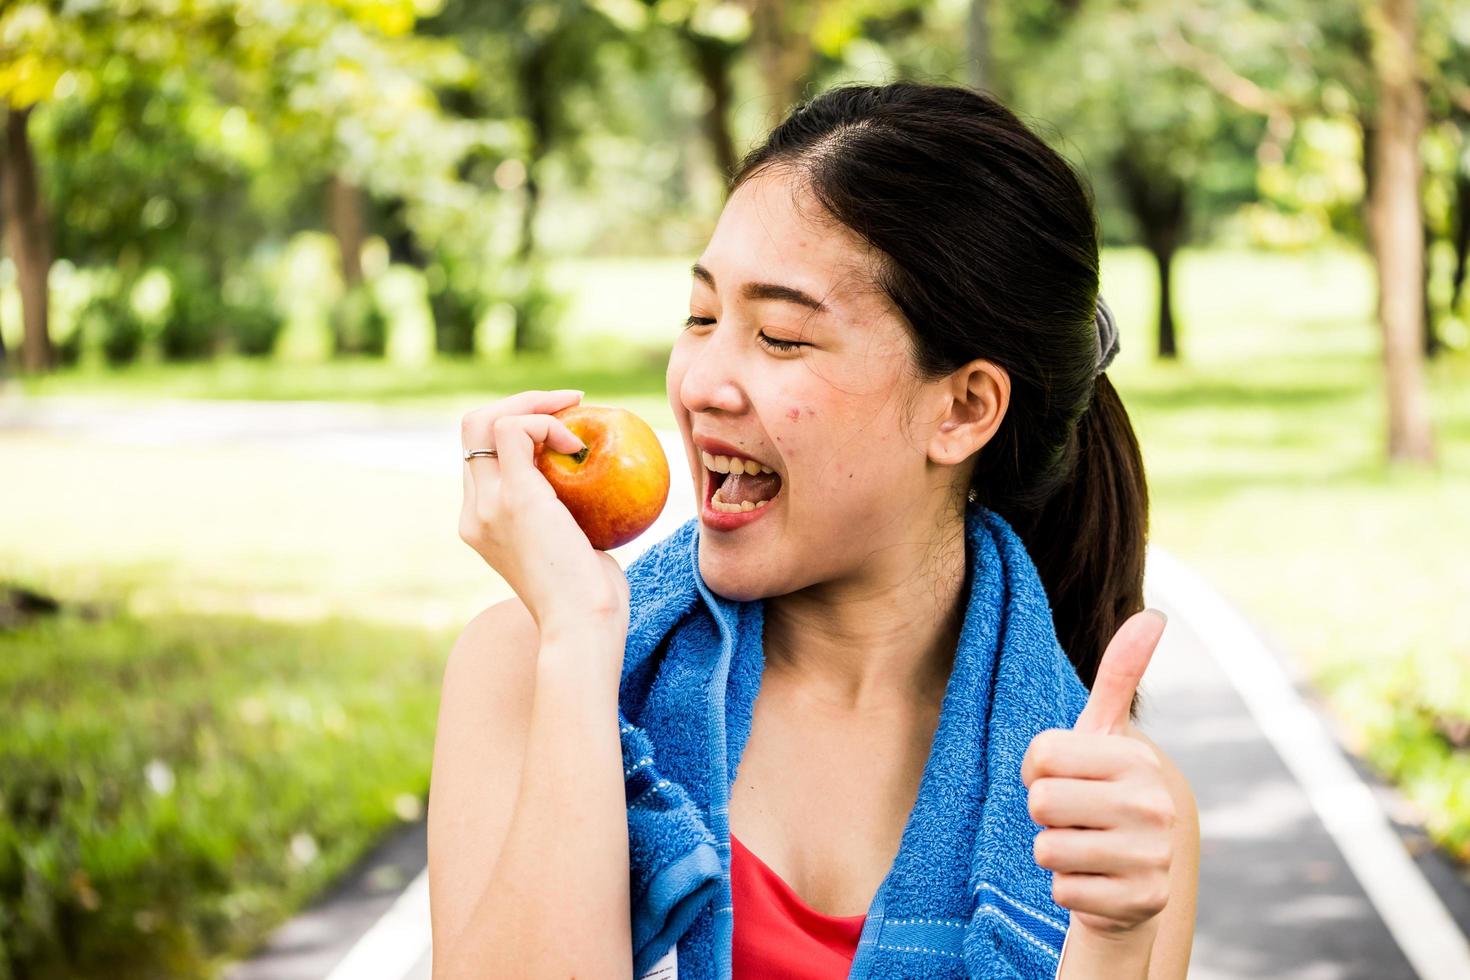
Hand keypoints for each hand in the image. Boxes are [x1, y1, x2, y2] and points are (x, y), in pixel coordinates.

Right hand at [458, 390, 630, 635]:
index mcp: (482, 523)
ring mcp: (489, 504)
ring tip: (576, 414)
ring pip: (484, 420)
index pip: (482, 455)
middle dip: (523, 403)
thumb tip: (597, 489)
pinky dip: (547, 423)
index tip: (566, 430)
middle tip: (572, 405)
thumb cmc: (590, 598)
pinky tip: (578, 446)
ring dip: (535, 404)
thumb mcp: (572, 548)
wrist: (582, 627)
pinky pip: (516, 429)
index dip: (519, 429)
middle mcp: (475, 511)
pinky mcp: (516, 498)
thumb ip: (567, 517)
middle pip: (473, 429)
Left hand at [1021, 609, 1173, 944]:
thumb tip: (1153, 615)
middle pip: (1041, 802)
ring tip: (1085, 847)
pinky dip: (1068, 890)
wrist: (1138, 876)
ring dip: (1055, 852)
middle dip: (1045, 813)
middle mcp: (1152, 806)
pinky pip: (1062, 891)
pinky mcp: (1138, 902)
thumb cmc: (1106, 792)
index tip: (1064, 777)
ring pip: (1047, 848)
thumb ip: (1121, 675)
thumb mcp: (1107, 735)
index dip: (1039, 770)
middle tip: (1075, 817)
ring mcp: (1150, 857)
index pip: (1042, 755)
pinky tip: (1096, 881)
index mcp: (1137, 759)